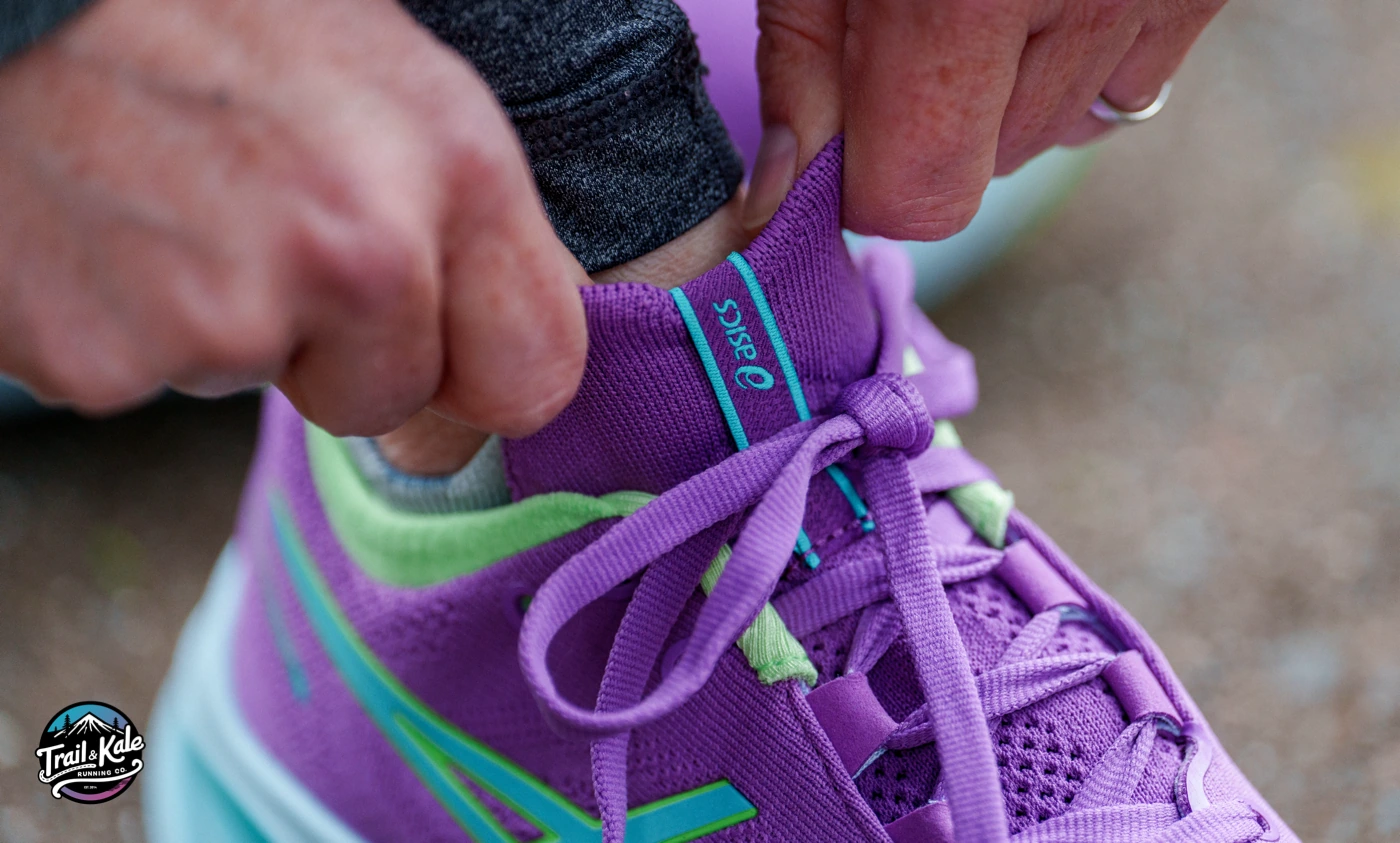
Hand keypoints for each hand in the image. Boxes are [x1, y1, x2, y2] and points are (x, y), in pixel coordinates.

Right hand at [0, 0, 588, 435]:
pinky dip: (124, 323)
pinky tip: (103, 223)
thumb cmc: (213, 4)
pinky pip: (141, 380)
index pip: (534, 377)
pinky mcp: (102, 362)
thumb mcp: (387, 67)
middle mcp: (361, 256)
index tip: (446, 344)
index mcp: (456, 167)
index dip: (484, 369)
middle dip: (339, 346)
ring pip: (260, 383)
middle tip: (266, 225)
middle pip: (387, 402)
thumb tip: (513, 316)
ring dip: (228, 320)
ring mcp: (228, 320)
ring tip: (172, 192)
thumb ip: (462, 209)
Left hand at [745, 0, 1224, 238]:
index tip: (833, 134)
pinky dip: (1069, 73)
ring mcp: (1155, 0)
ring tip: (976, 4)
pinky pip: (1117, 93)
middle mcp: (1080, 6)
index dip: (858, 181)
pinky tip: (1042, 4)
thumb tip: (783, 196)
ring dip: (997, 103)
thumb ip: (802, 63)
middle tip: (905, 33)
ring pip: (1047, 138)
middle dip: (922, 131)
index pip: (914, 197)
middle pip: (977, 174)